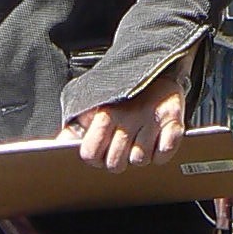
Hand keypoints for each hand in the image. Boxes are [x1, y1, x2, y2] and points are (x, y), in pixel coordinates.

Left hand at [63, 73, 185, 171]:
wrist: (158, 70)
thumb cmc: (124, 96)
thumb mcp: (94, 106)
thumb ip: (75, 127)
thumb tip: (59, 142)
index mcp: (104, 114)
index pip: (90, 153)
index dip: (95, 158)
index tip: (100, 153)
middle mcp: (125, 117)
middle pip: (115, 163)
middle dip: (118, 160)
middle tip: (124, 147)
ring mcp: (150, 120)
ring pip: (140, 160)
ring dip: (142, 155)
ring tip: (143, 139)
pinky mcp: (173, 120)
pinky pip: (166, 150)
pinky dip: (163, 151)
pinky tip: (159, 140)